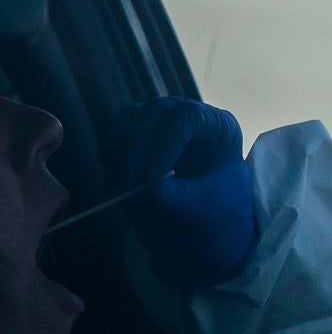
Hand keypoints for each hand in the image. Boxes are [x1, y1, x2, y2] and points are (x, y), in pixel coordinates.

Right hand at [103, 97, 256, 288]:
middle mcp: (189, 116)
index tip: (150, 179)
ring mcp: (161, 121)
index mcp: (219, 126)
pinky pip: (113, 136)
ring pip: (128, 119)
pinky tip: (117, 186)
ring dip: (119, 154)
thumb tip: (148, 187)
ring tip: (123, 192)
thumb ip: (177, 197)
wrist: (202, 220)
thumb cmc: (213, 210)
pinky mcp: (135, 135)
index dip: (165, 143)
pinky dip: (110, 158)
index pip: (188, 117)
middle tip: (127, 189)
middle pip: (154, 112)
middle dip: (136, 151)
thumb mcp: (202, 208)